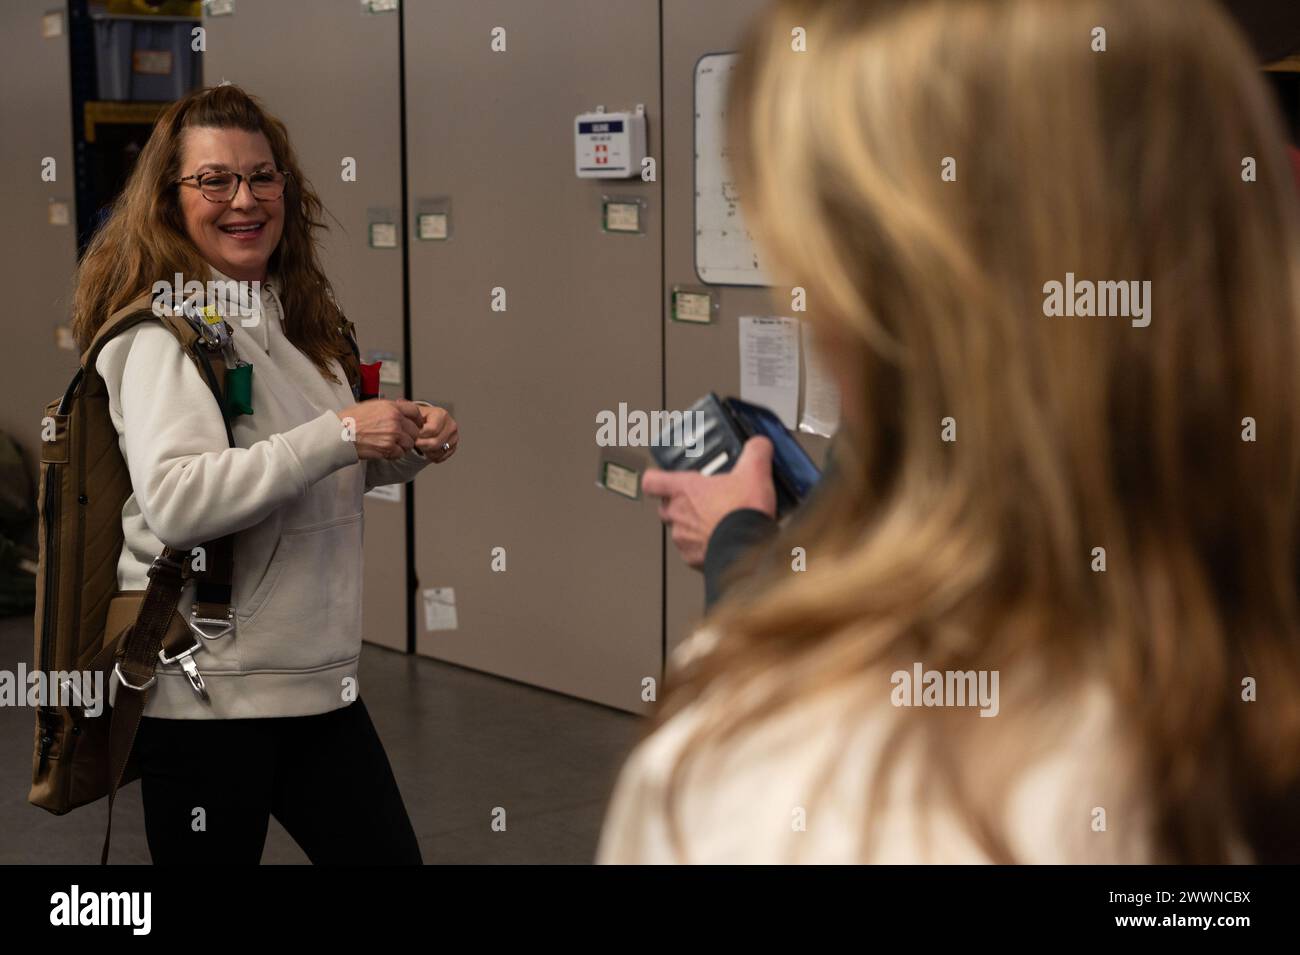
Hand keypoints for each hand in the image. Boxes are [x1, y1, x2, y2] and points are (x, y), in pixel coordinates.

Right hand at [334, 399, 422, 460]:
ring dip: (402, 446)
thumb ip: (388, 408)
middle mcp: (394, 419)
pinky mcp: (388, 447)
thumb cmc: (350, 420)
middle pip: (415, 430)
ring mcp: (393, 434)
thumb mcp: (371, 406)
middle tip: (399, 439)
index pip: (415, 411)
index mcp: (391, 407)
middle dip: (409, 436)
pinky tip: (384, 451)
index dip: (417, 420)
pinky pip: (400, 454)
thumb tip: (399, 410)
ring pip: (409, 443)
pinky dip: (394, 455)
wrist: (338, 433)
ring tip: (390, 445)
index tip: (415, 424)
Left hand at [410, 402, 458, 462]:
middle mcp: (451, 425)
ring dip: (427, 452)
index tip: (413, 435)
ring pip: (439, 451)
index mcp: (442, 414)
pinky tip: (427, 451)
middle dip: (423, 445)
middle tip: (415, 444)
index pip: (432, 430)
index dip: (420, 435)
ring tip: (421, 447)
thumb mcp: (415, 411)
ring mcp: (454, 437)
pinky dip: (433, 456)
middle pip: (436, 442)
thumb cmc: (422, 418)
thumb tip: (399, 401)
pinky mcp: (454, 446)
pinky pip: (443, 456)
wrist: (431, 423)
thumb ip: (407, 407)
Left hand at [642, 437, 776, 567]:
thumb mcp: (754, 471)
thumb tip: (759, 445)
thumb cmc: (742, 512)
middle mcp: (678, 514)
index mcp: (685, 489)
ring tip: (715, 521)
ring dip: (693, 526)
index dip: (656, 478)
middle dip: (679, 503)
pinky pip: (692, 551)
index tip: (662, 477)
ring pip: (679, 530)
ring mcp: (683, 539)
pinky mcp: (693, 559)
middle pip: (665, 506)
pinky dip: (704, 546)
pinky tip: (721, 540)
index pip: (652, 481)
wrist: (746, 548)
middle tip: (700, 499)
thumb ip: (754, 452)